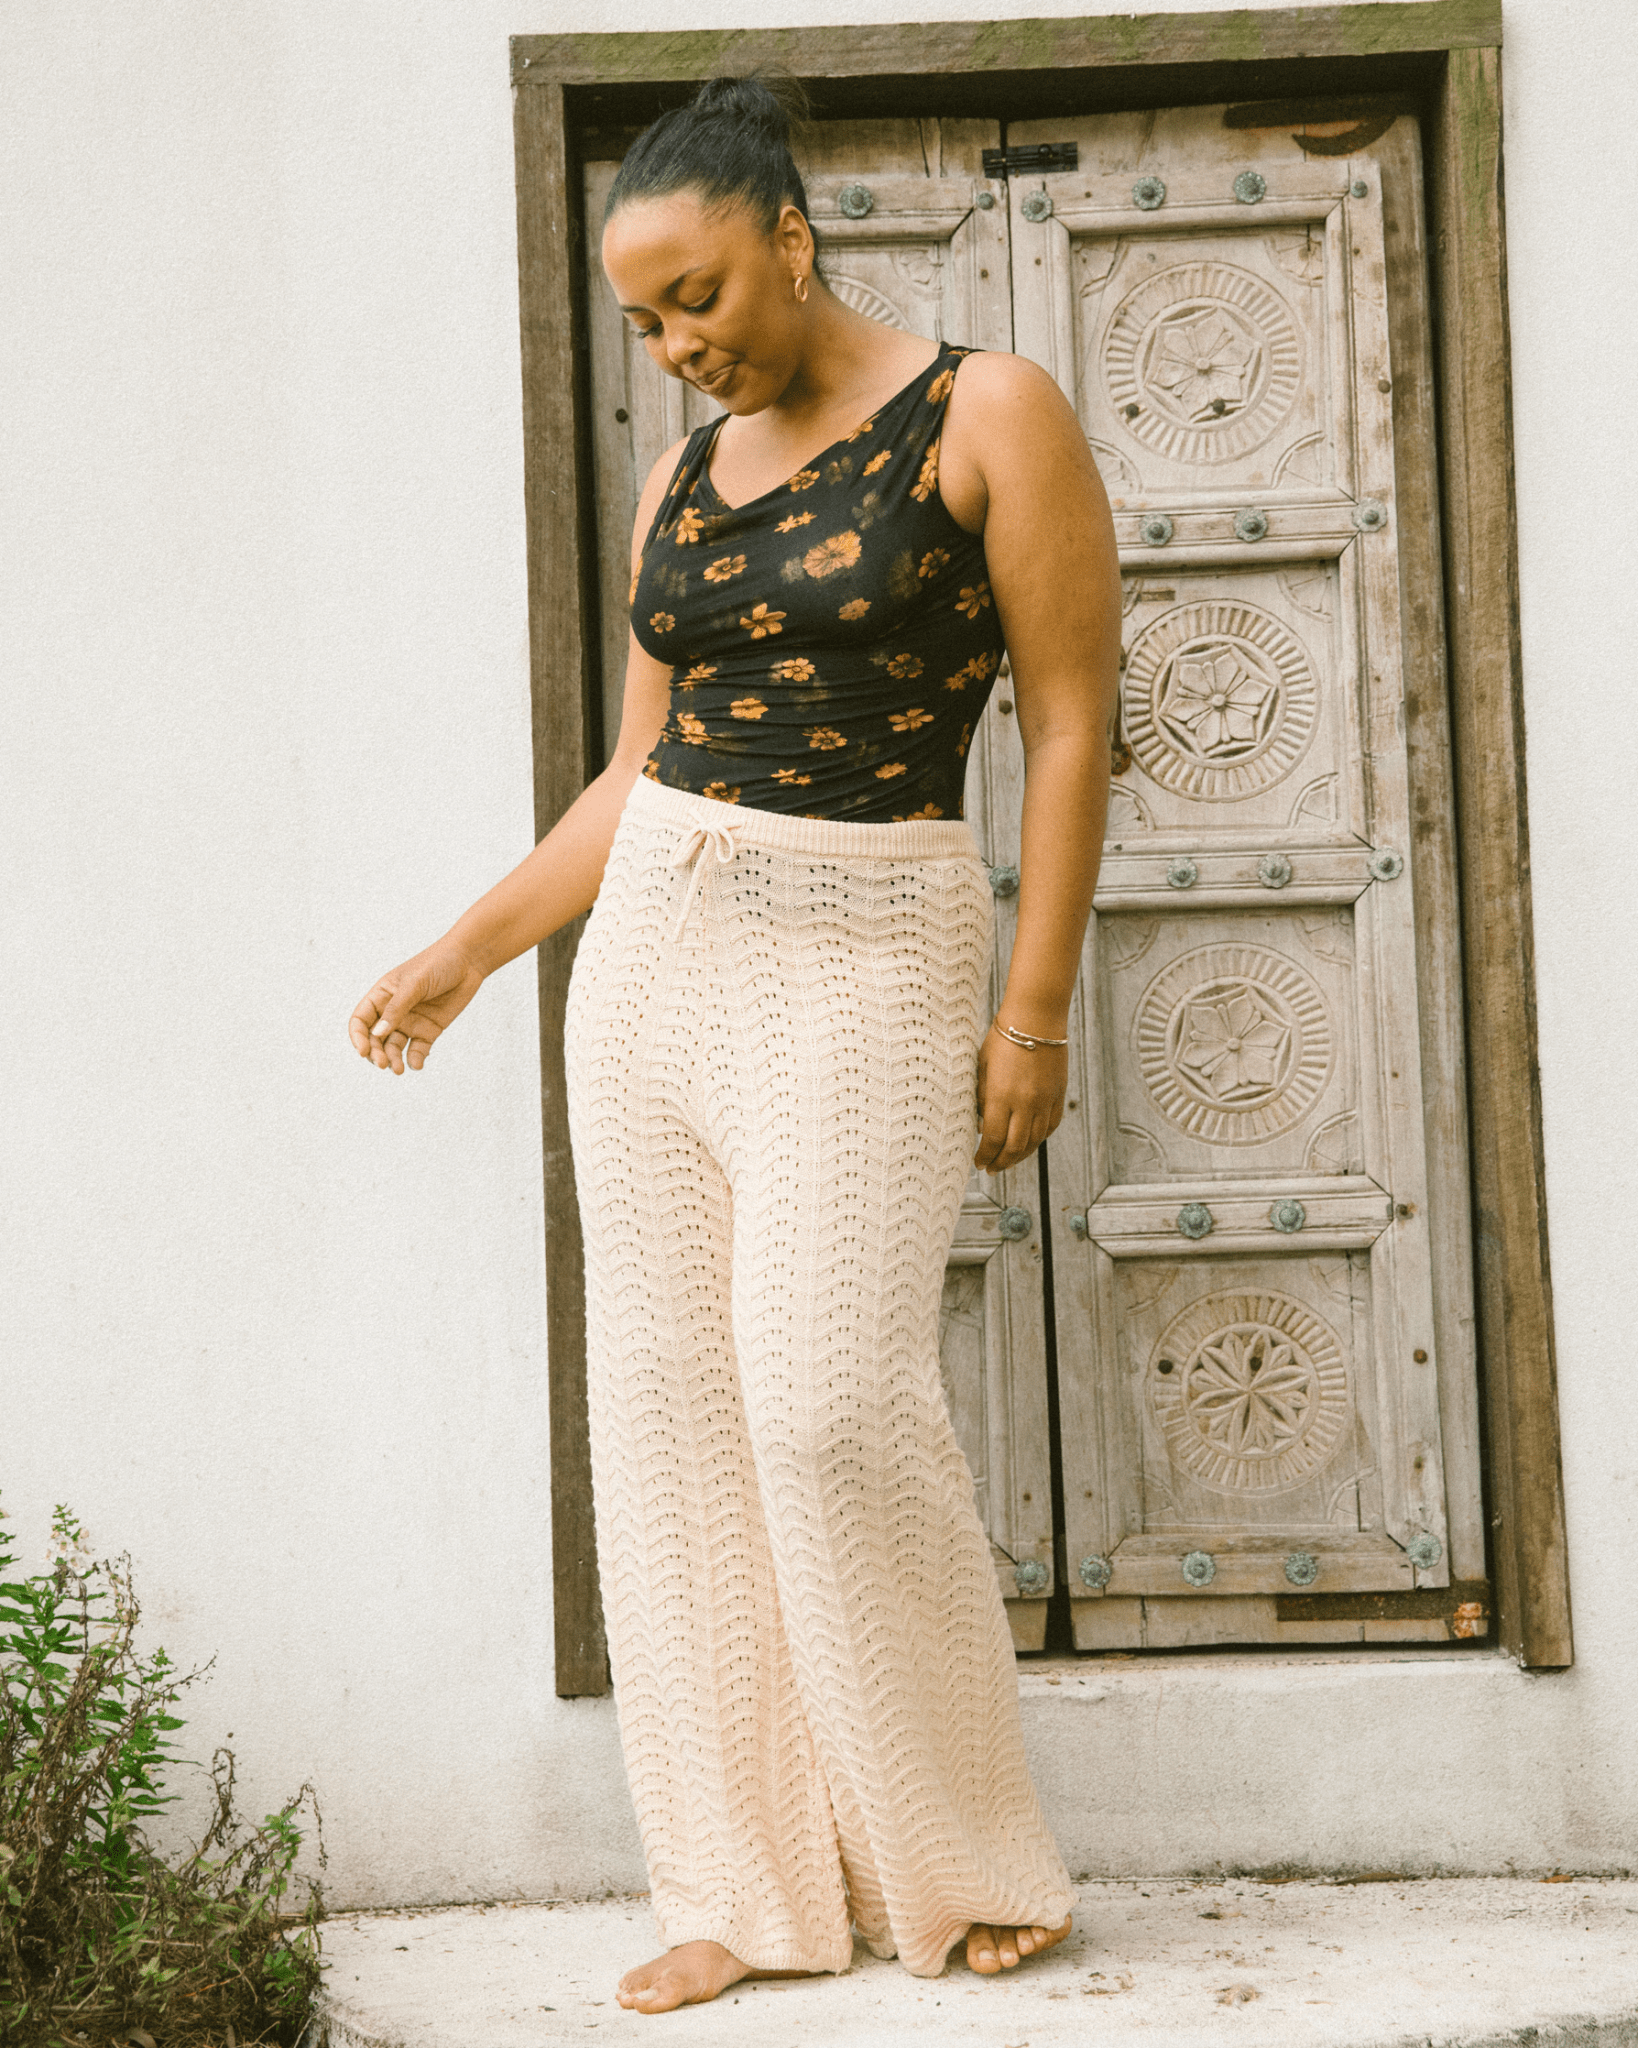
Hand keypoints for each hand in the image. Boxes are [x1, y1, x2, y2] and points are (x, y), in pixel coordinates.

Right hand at [348, 940, 487, 1074]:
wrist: (469, 961)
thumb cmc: (438, 963)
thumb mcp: (414, 984)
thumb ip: (396, 1009)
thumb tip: (377, 1034)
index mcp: (381, 995)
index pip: (360, 1020)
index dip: (358, 1037)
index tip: (363, 1052)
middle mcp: (392, 1011)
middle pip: (375, 1039)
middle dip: (376, 1053)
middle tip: (384, 1064)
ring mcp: (411, 1022)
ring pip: (394, 1047)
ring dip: (393, 1060)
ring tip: (399, 1070)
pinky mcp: (429, 1030)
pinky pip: (417, 1050)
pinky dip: (415, 1059)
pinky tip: (417, 1064)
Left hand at [973, 1023, 1066, 1172]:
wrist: (1036, 1018)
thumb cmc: (1003, 1038)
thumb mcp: (981, 1067)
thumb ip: (981, 1098)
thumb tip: (981, 1124)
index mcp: (1001, 1097)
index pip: (992, 1139)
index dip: (985, 1156)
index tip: (978, 1163)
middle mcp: (1025, 1104)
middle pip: (1014, 1147)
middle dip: (1001, 1163)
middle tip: (991, 1169)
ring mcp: (1045, 1101)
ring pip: (1034, 1141)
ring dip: (1020, 1155)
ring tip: (1008, 1161)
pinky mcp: (1058, 1095)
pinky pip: (1050, 1126)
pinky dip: (1039, 1139)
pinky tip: (1029, 1144)